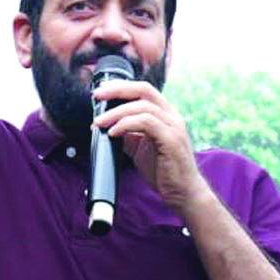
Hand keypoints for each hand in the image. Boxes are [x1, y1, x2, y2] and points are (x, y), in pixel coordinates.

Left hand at [90, 76, 207, 211]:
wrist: (183, 192)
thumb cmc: (163, 170)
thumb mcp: (140, 146)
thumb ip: (128, 132)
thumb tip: (105, 124)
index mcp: (166, 115)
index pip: (143, 90)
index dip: (120, 86)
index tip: (100, 92)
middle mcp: (172, 117)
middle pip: (143, 90)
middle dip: (117, 90)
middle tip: (97, 97)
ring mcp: (174, 127)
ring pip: (142, 107)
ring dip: (116, 113)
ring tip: (99, 123)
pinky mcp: (172, 140)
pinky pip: (146, 123)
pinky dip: (126, 125)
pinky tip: (113, 133)